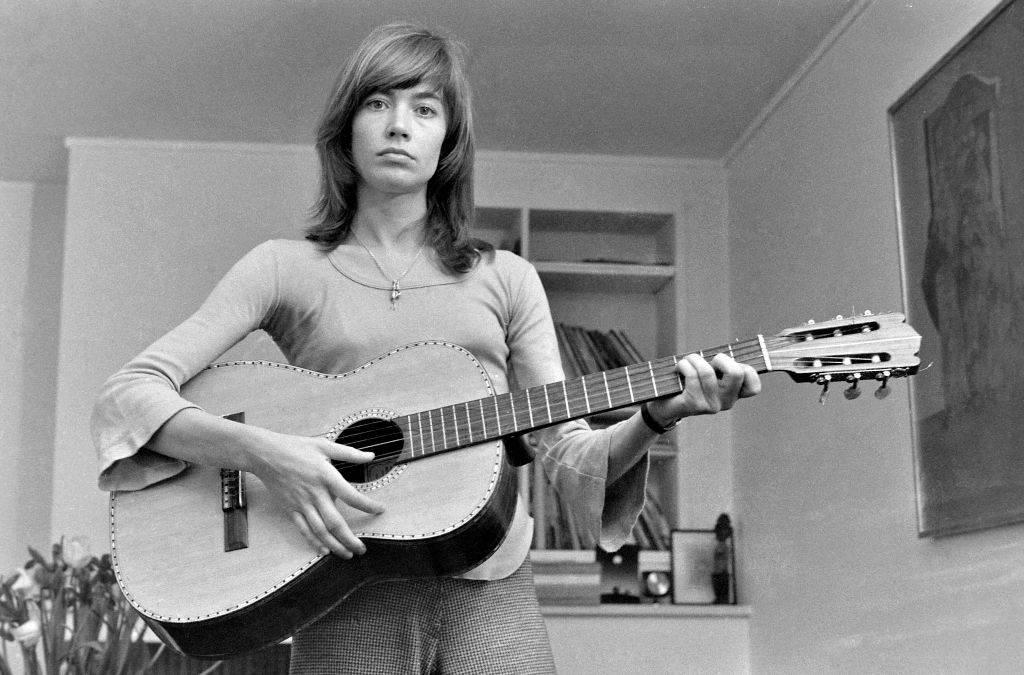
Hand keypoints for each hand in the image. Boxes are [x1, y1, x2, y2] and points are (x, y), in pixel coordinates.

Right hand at [252, 433, 385, 558]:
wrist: (265, 454)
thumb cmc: (295, 447)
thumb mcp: (324, 445)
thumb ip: (349, 453)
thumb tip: (371, 456)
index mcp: (326, 476)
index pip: (351, 496)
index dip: (367, 505)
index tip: (379, 510)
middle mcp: (315, 493)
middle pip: (335, 522)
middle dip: (350, 539)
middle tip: (363, 549)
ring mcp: (301, 503)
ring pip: (320, 531)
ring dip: (335, 545)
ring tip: (348, 554)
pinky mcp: (290, 509)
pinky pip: (303, 529)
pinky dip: (314, 542)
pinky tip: (324, 550)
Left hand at [645, 353, 760, 428]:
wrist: (663, 406)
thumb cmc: (688, 382)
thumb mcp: (708, 372)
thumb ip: (721, 365)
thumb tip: (726, 351)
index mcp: (734, 394)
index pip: (754, 386)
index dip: (746, 369)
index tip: (727, 364)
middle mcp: (726, 402)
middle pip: (737, 373)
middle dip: (721, 358)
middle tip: (708, 362)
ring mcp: (712, 405)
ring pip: (708, 372)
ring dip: (694, 359)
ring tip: (687, 361)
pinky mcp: (695, 404)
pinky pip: (692, 376)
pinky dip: (684, 365)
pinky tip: (680, 367)